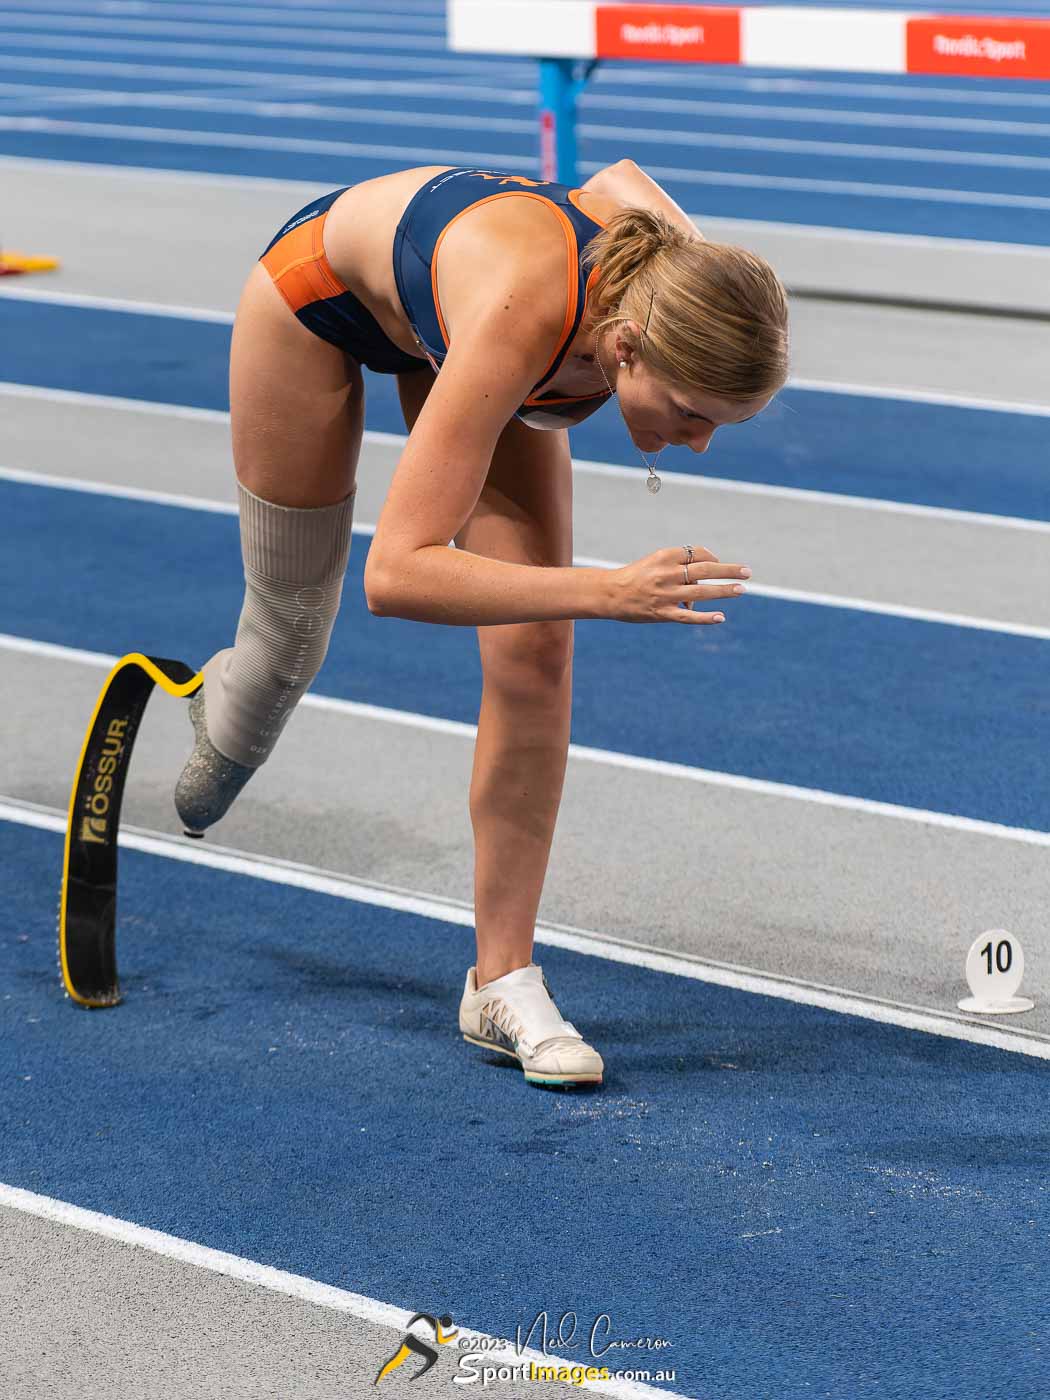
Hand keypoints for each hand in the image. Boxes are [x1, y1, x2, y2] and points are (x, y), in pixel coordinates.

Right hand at [602, 546, 749, 623]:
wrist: (609, 593)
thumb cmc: (635, 576)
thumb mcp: (655, 562)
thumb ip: (679, 565)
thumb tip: (705, 576)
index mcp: (664, 556)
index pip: (697, 553)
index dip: (712, 557)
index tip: (717, 563)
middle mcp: (666, 574)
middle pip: (705, 569)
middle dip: (729, 570)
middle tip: (747, 571)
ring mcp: (665, 594)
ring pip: (701, 592)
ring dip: (724, 590)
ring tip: (741, 589)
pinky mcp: (661, 613)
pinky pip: (687, 616)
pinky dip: (705, 617)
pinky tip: (720, 617)